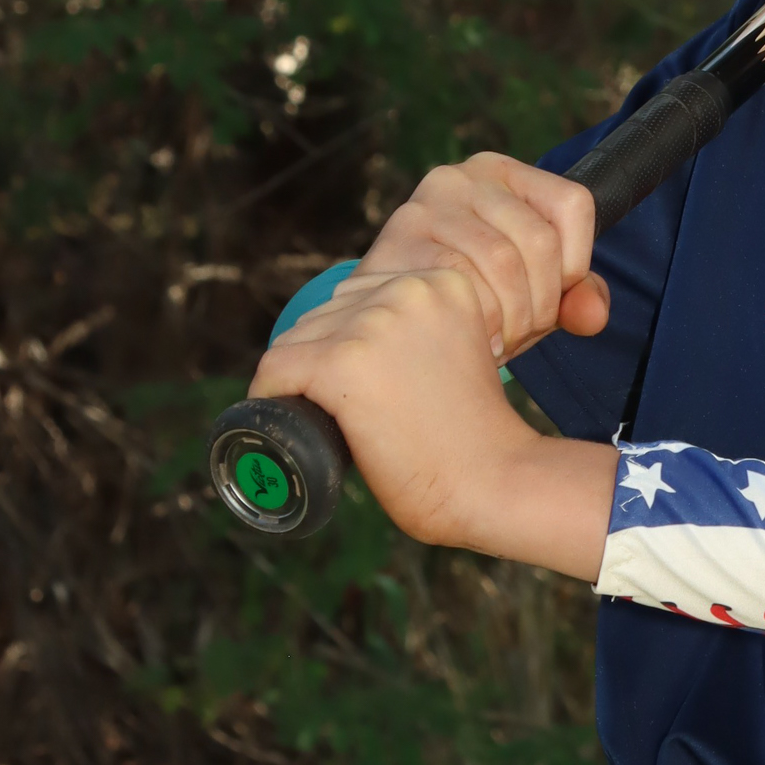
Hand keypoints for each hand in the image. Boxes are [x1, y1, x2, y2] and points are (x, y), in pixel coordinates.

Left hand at [253, 267, 620, 569]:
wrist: (494, 482)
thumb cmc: (477, 437)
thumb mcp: (461, 353)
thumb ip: (425, 331)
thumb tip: (365, 341)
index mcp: (442, 282)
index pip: (362, 296)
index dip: (349, 340)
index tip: (358, 384)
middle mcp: (407, 290)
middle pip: (327, 314)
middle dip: (323, 359)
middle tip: (343, 411)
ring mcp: (372, 324)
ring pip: (298, 341)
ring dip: (300, 379)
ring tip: (323, 420)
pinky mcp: (341, 362)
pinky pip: (276, 368)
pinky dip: (269, 395)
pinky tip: (279, 418)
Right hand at [355, 152, 609, 357]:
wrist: (388, 314)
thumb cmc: (473, 296)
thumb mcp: (535, 292)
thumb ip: (576, 298)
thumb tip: (593, 315)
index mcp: (506, 173)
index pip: (573, 204)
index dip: (577, 263)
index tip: (555, 300)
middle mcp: (465, 176)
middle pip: (540, 240)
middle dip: (542, 304)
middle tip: (523, 336)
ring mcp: (428, 202)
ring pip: (502, 262)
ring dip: (512, 318)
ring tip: (501, 342)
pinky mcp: (399, 236)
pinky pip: (460, 279)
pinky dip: (479, 319)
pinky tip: (476, 340)